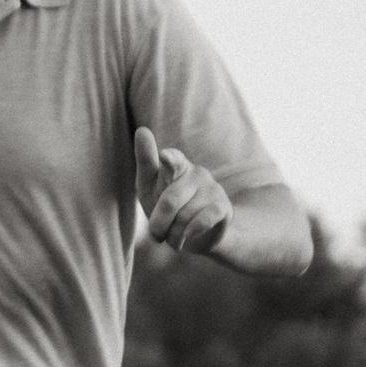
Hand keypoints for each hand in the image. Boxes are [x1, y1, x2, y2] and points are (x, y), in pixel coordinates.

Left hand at [135, 126, 232, 257]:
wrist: (195, 236)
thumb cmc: (166, 206)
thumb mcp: (149, 186)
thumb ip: (146, 161)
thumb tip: (142, 130)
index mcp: (176, 164)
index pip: (174, 160)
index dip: (170, 160)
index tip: (165, 156)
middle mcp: (196, 172)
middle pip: (170, 201)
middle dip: (158, 224)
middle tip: (156, 234)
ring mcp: (212, 188)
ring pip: (184, 216)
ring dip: (174, 234)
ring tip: (174, 235)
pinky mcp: (223, 207)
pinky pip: (202, 222)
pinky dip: (190, 234)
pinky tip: (188, 235)